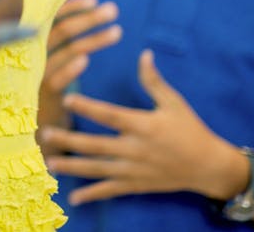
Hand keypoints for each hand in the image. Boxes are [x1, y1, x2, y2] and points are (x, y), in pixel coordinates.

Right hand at [38, 0, 121, 143]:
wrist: (31, 135)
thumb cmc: (45, 97)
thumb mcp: (48, 68)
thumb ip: (59, 47)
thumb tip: (80, 19)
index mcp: (34, 47)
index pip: (51, 20)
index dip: (71, 8)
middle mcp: (31, 57)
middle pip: (59, 31)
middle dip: (87, 18)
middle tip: (113, 10)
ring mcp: (35, 76)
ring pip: (63, 52)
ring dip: (92, 40)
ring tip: (118, 32)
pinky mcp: (40, 97)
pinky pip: (54, 79)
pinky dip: (69, 68)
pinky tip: (85, 61)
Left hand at [41, 49, 245, 204]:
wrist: (209, 166)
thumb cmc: (190, 130)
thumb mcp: (174, 103)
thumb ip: (154, 81)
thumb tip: (143, 53)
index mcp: (143, 126)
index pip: (110, 116)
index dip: (88, 107)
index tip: (66, 98)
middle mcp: (135, 149)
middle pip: (96, 145)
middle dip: (69, 140)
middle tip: (44, 134)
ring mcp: (134, 170)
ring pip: (98, 170)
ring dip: (72, 167)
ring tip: (49, 163)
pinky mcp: (136, 185)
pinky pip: (110, 191)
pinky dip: (91, 195)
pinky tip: (72, 199)